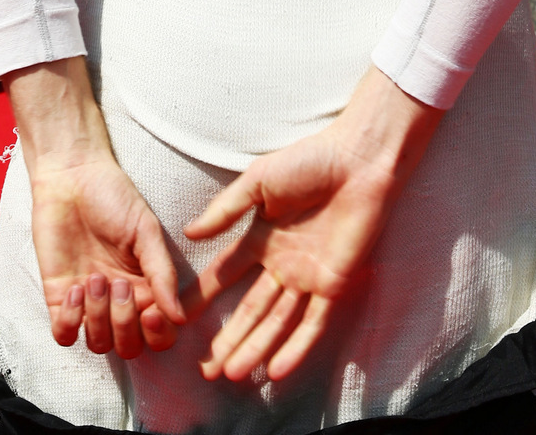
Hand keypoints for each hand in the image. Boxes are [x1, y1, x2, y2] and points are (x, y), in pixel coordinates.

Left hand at [7, 56, 185, 361]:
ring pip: (98, 344)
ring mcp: (88, 303)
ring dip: (98, 318)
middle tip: (120, 285)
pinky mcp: (58, 297)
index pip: (159, 335)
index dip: (158, 335)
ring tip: (95, 278)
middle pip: (129, 348)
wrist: (71, 176)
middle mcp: (119, 302)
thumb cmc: (113, 197)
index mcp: (146, 288)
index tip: (152, 312)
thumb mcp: (146, 230)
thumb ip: (162, 272)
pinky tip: (74, 289)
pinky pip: (64, 335)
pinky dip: (70, 322)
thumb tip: (180, 316)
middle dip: (125, 324)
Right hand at [183, 66, 441, 384]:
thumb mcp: (257, 182)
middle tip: (206, 369)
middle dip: (228, 339)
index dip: (203, 297)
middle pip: (250, 309)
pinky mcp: (334, 285)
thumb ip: (225, 211)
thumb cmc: (309, 161)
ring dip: (255, 349)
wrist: (357, 161)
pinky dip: (295, 348)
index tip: (178, 317)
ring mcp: (307, 277)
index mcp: (261, 238)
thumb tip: (189, 233)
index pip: (225, 274)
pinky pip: (312, 323)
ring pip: (276, 323)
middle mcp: (282, 263)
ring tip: (231, 375)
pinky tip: (275, 370)